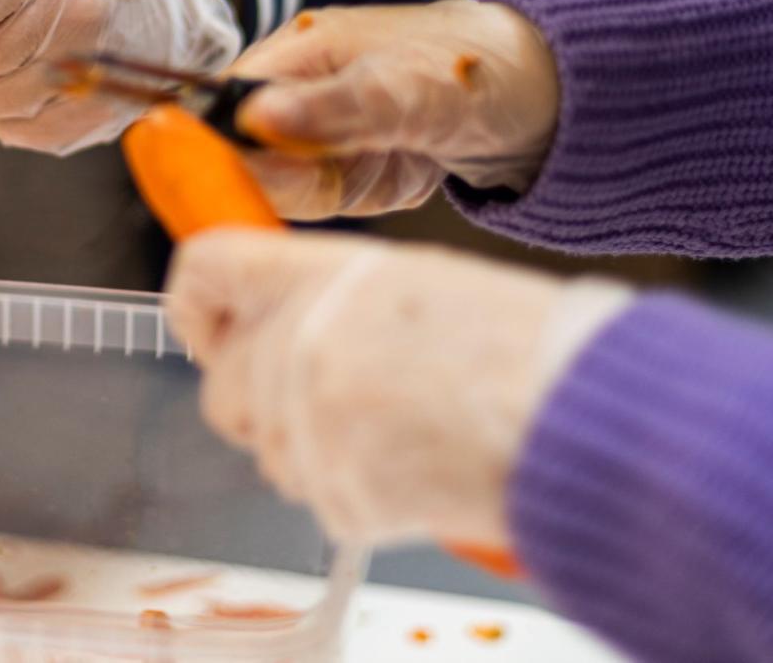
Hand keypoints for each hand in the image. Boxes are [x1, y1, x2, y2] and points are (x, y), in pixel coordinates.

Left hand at [165, 230, 630, 547]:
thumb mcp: (411, 282)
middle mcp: (293, 350)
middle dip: (264, 397)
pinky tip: (420, 465)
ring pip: (271, 451)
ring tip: (400, 426)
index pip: (202, 273)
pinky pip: (323, 500)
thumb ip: (327, 301)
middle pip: (223, 387)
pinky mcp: (334, 498)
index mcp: (312, 280)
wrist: (573, 416)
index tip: (208, 322)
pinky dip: (362, 492)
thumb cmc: (516, 342)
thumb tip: (282, 322)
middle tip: (336, 390)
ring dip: (315, 447)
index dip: (198, 303)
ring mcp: (307, 431)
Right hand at [231, 0, 559, 217]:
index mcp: (297, 52)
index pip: (221, 107)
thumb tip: (253, 119)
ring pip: (278, 187)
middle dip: (271, 184)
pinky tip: (391, 181)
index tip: (229, 190)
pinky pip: (320, 203)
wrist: (547, 96)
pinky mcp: (347, 172)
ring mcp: (321, 136)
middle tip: (335, 186)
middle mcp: (297, 94)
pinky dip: (350, 205)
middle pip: (239, 155)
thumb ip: (333, 107)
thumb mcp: (410, 90)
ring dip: (316, 198)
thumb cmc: (478, 70)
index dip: (213, 150)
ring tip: (378, 172)